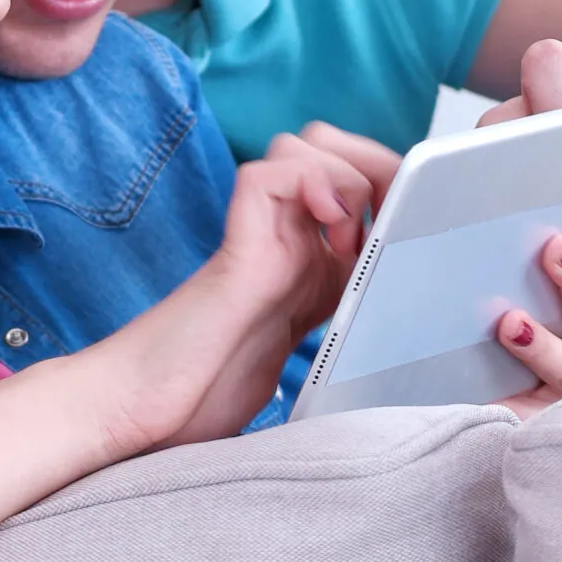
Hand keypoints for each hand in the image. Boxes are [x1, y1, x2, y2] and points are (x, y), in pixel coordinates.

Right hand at [95, 129, 377, 452]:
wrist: (146, 414)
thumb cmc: (211, 396)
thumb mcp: (311, 362)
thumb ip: (346, 333)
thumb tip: (406, 335)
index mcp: (309, 264)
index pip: (357, 185)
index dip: (391, 189)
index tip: (415, 230)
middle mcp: (284, 240)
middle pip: (329, 148)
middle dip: (374, 170)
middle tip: (382, 230)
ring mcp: (259, 239)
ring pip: (302, 147)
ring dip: (343, 175)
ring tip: (347, 238)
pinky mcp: (237, 251)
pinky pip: (267, 176)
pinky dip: (308, 184)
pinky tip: (326, 229)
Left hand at [491, 178, 561, 418]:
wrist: (501, 374)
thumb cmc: (531, 292)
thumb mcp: (540, 244)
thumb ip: (539, 197)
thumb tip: (525, 125)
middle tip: (553, 247)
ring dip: (547, 346)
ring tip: (510, 322)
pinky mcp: (551, 418)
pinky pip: (535, 414)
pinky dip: (512, 400)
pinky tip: (488, 389)